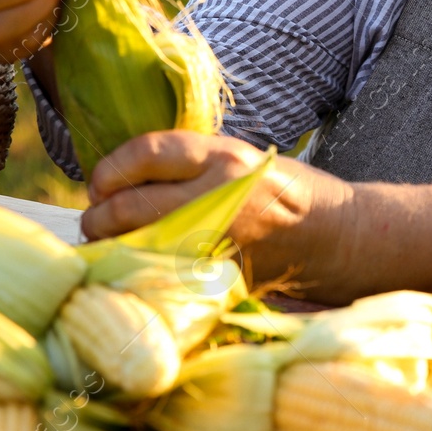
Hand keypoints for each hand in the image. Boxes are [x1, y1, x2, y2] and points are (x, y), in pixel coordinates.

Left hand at [81, 130, 356, 286]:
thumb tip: (126, 179)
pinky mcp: (222, 277)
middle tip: (93, 221)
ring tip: (109, 246)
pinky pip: (166, 274)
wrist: (338, 236)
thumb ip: (191, 166)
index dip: (110, 168)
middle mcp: (219, 196)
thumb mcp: (242, 159)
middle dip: (99, 216)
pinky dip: (143, 273)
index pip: (146, 153)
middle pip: (130, 205)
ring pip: (140, 245)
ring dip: (114, 249)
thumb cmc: (288, 192)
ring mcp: (219, 242)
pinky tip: (137, 271)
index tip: (99, 181)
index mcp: (223, 158)